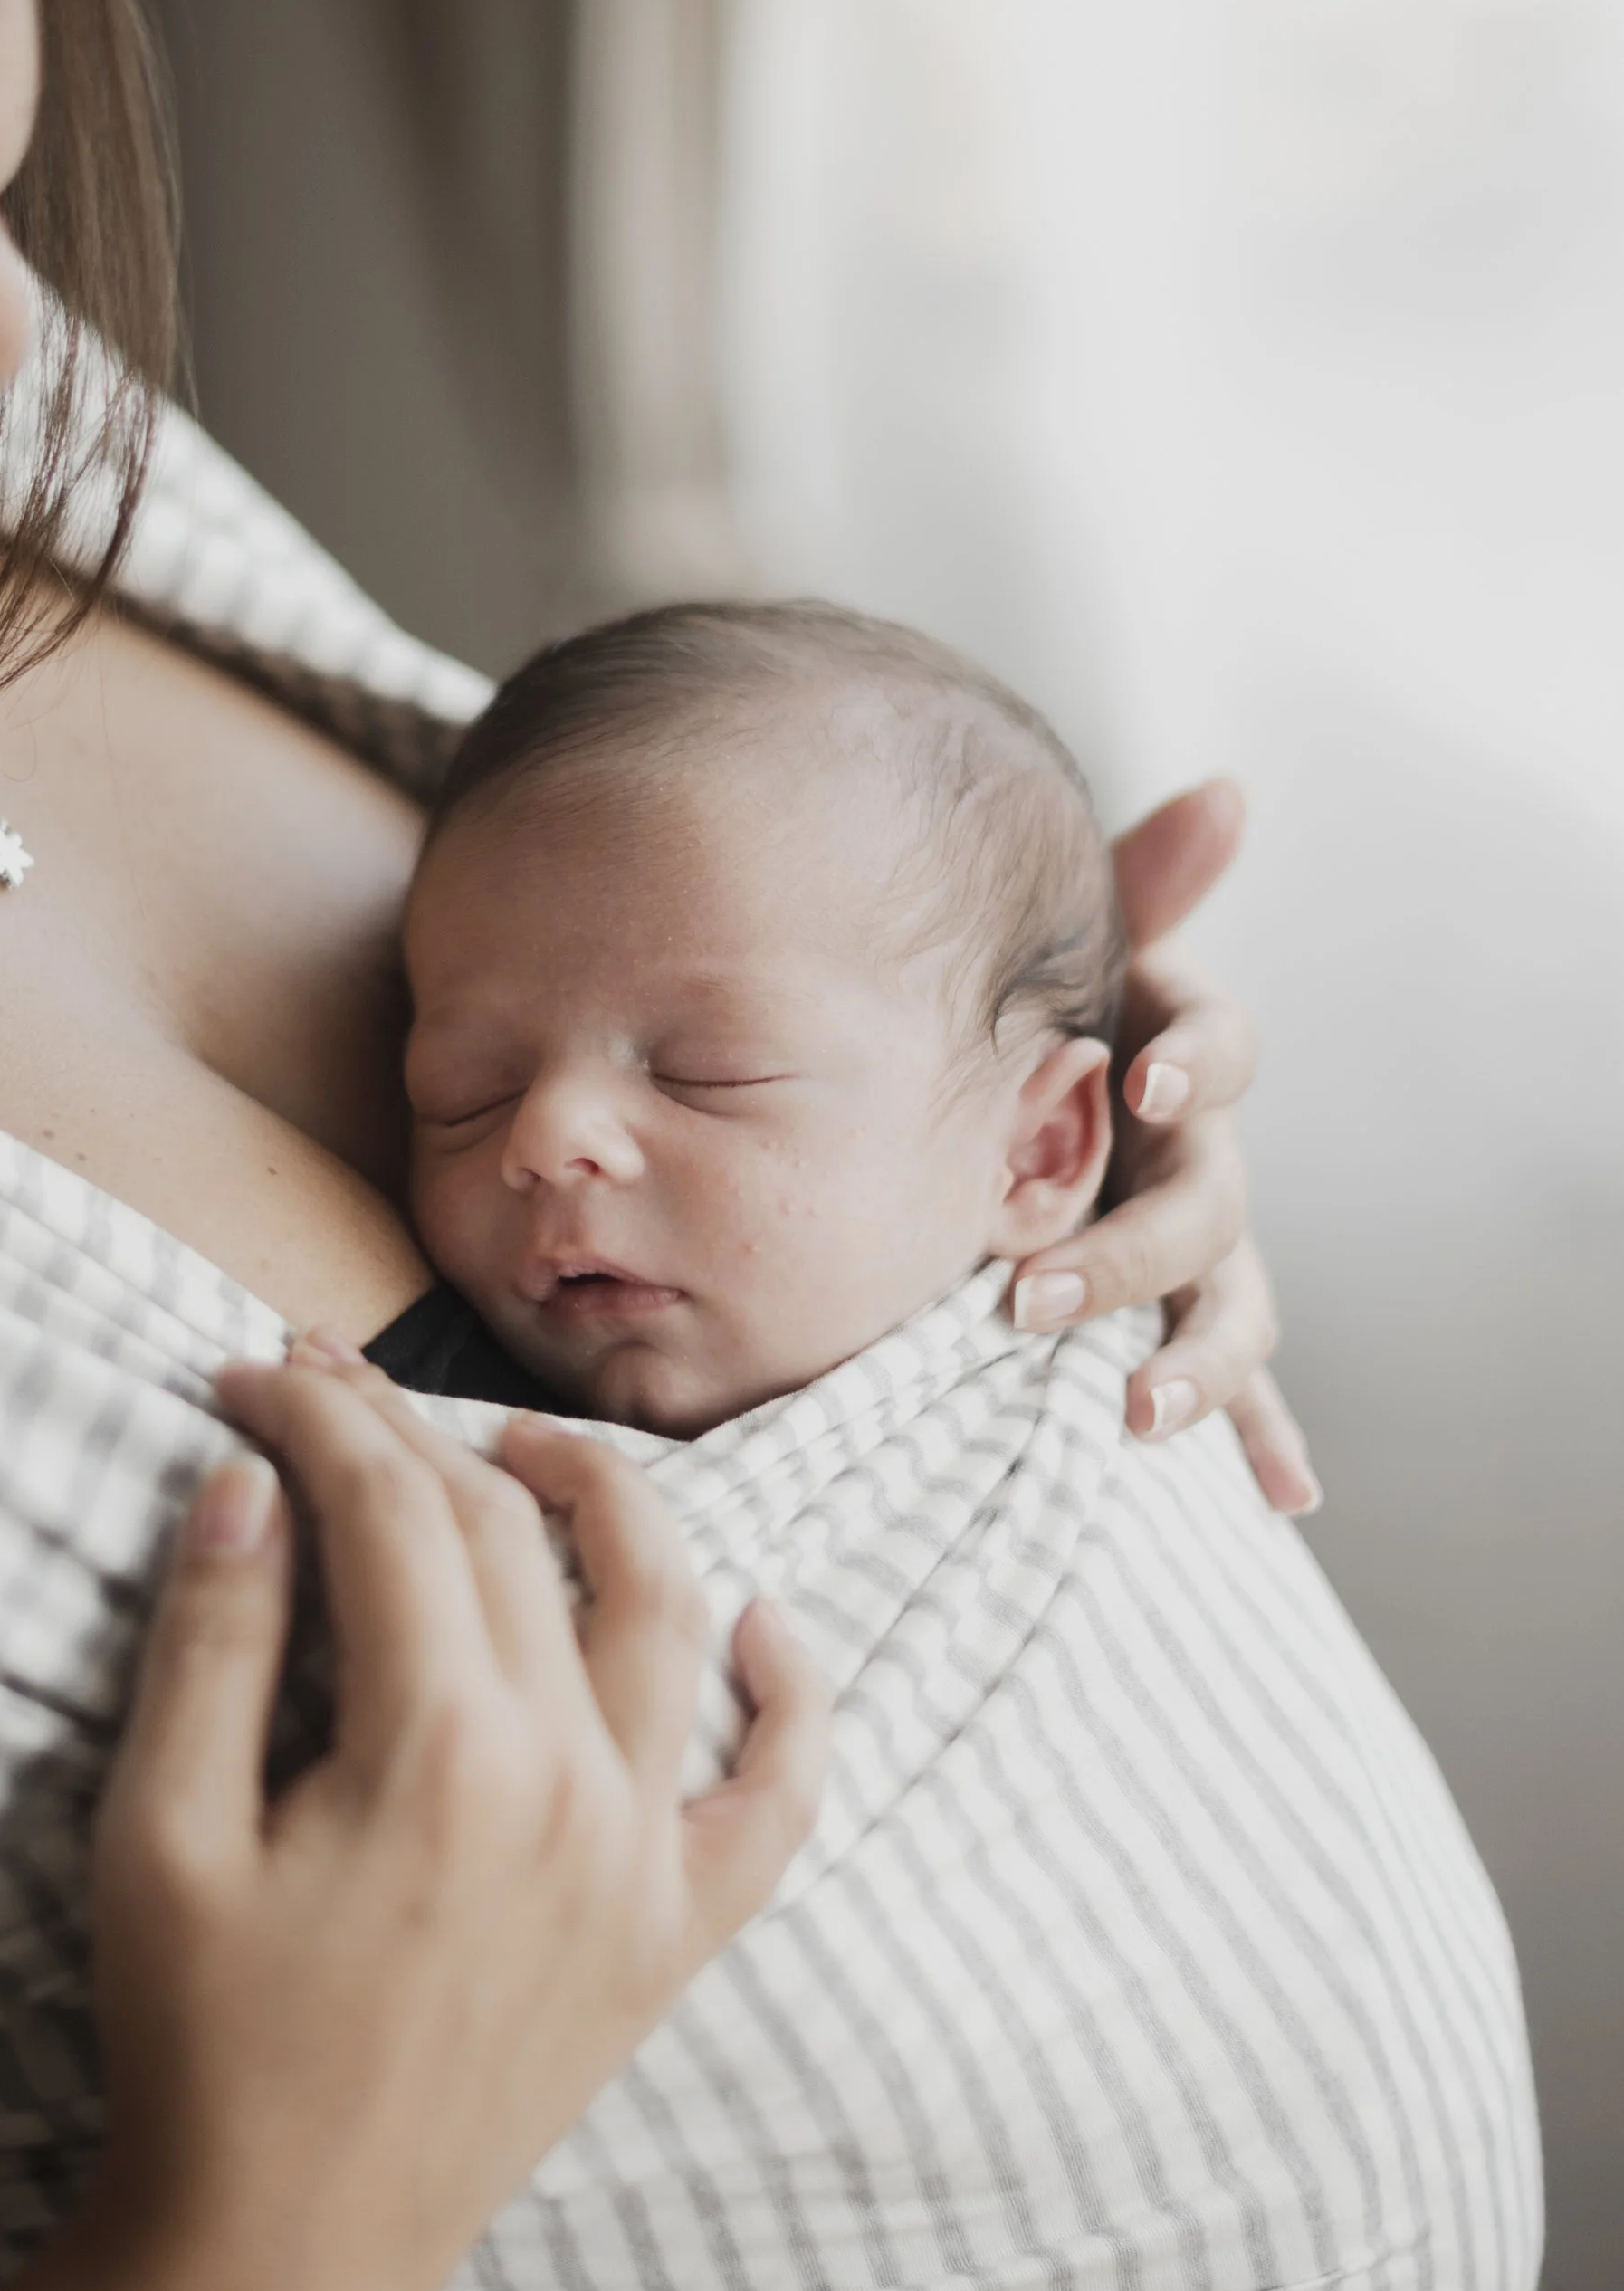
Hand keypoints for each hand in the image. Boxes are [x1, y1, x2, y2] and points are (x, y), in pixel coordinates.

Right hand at [83, 1340, 828, 2290]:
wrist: (283, 2255)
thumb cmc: (201, 2049)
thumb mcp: (161, 1836)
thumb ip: (215, 1640)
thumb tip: (248, 1477)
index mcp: (438, 1747)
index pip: (390, 1507)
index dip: (316, 1418)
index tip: (250, 1379)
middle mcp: (568, 1781)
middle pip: (508, 1537)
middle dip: (410, 1434)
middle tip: (329, 1387)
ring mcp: (638, 1858)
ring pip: (662, 1614)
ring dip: (607, 1502)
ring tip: (527, 1450)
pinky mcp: (670, 1936)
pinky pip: (777, 1801)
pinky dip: (788, 1700)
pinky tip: (763, 1621)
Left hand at [1012, 780, 1319, 1516]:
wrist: (1009, 1105)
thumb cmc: (1045, 1020)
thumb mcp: (1076, 953)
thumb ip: (1140, 884)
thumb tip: (1231, 792)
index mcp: (1178, 1058)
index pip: (1222, 1051)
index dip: (1195, 1063)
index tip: (1145, 1082)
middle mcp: (1205, 1155)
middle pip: (1208, 1204)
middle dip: (1131, 1253)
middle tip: (1031, 1297)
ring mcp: (1203, 1249)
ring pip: (1230, 1307)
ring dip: (1193, 1362)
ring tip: (1133, 1411)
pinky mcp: (1188, 1319)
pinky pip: (1244, 1387)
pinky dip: (1261, 1438)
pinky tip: (1281, 1498)